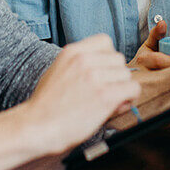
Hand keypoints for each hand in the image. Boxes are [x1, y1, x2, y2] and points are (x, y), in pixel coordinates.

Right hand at [21, 34, 140, 155]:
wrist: (37, 127)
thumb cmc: (46, 105)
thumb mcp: (59, 72)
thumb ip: (82, 66)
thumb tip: (109, 72)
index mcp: (73, 51)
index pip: (105, 41)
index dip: (106, 58)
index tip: (101, 72)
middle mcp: (85, 60)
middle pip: (118, 59)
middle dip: (114, 75)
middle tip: (104, 91)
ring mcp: (95, 77)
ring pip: (126, 74)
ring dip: (121, 88)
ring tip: (107, 101)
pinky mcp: (105, 95)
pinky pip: (133, 89)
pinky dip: (129, 98)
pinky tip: (116, 106)